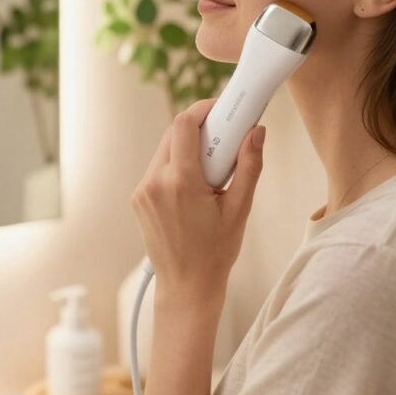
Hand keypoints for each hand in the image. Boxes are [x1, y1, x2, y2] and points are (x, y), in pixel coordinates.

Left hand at [130, 98, 265, 297]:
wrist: (186, 287)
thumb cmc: (215, 252)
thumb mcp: (240, 209)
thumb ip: (249, 166)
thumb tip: (256, 132)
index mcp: (180, 183)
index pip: (183, 125)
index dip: (203, 109)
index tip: (221, 108)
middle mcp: (155, 183)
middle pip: (173, 134)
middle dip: (199, 129)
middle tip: (224, 139)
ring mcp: (142, 191)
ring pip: (165, 150)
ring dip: (188, 148)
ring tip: (212, 170)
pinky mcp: (139, 198)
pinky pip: (158, 168)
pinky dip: (177, 166)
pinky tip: (196, 185)